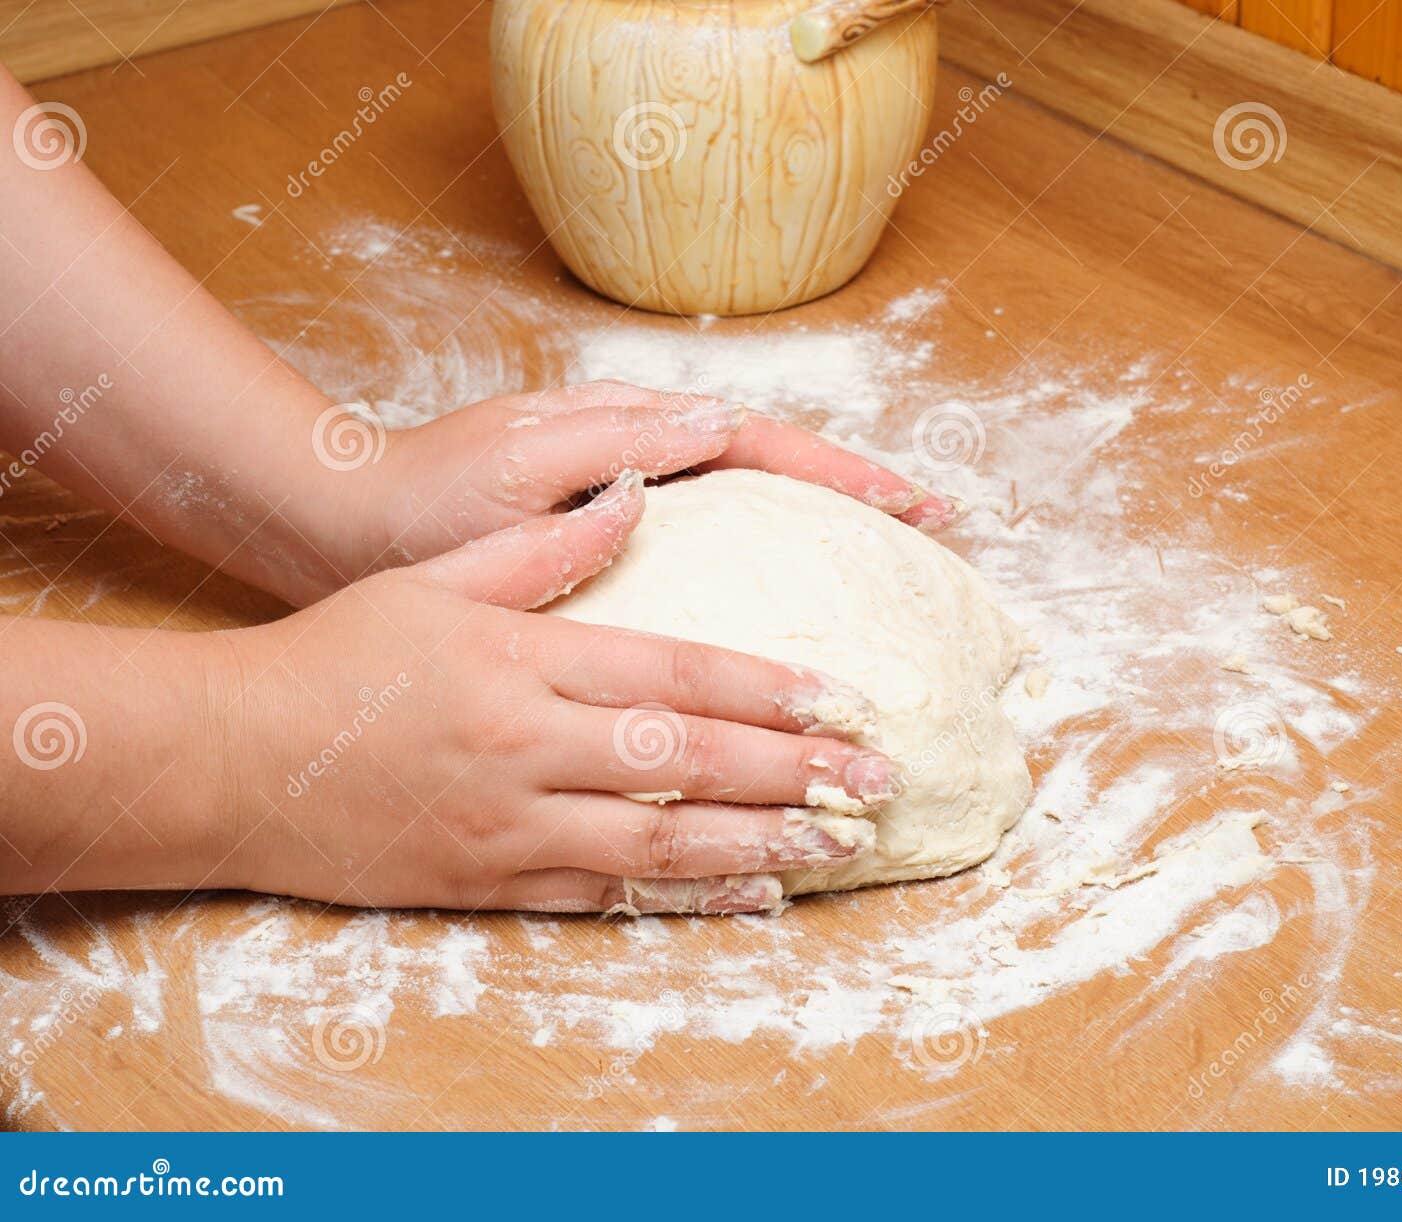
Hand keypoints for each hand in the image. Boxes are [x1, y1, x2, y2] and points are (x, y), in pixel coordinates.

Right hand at [216, 475, 896, 914]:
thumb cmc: (334, 658)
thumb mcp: (434, 576)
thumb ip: (543, 546)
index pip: (675, 674)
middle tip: (879, 780)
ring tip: (840, 846)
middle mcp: (526, 747)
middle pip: (686, 762)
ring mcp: (507, 826)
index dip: (769, 691)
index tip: (845, 701)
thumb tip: (637, 493)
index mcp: (523, 661)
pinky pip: (601, 899)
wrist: (228, 760)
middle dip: (795, 773)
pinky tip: (746, 893)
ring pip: (658, 844)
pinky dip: (681, 899)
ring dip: (760, 845)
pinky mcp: (486, 883)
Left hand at [332, 381, 957, 598]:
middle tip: (934, 528)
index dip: (840, 474)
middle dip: (855, 496)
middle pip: (774, 471)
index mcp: (630, 433)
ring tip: (888, 570)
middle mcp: (643, 461)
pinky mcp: (609, 547)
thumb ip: (614, 439)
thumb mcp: (513, 462)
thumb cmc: (424, 498)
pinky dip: (759, 577)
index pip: (761, 442)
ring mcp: (630, 504)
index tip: (911, 503)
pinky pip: (706, 556)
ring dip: (820, 533)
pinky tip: (788, 616)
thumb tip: (719, 419)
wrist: (347, 528)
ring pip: (749, 513)